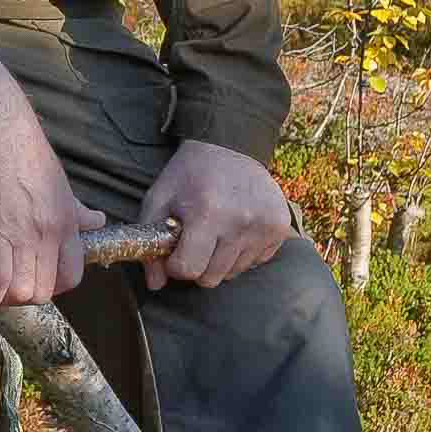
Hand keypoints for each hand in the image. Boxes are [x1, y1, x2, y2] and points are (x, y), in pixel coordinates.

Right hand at [0, 61, 106, 309]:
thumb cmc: (24, 150)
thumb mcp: (59, 183)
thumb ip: (78, 210)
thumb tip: (97, 221)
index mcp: (68, 222)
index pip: (73, 276)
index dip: (53, 288)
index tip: (35, 283)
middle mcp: (51, 232)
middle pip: (46, 290)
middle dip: (26, 298)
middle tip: (9, 290)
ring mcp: (25, 233)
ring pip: (24, 290)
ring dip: (6, 299)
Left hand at [136, 139, 292, 291]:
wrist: (230, 146)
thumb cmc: (189, 174)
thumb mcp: (159, 198)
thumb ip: (150, 241)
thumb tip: (154, 285)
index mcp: (207, 214)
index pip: (189, 269)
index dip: (176, 265)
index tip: (175, 251)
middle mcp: (241, 223)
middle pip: (212, 277)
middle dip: (197, 265)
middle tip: (195, 241)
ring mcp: (264, 226)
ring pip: (234, 273)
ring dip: (219, 260)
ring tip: (215, 231)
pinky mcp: (280, 227)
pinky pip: (255, 262)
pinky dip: (242, 252)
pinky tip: (235, 228)